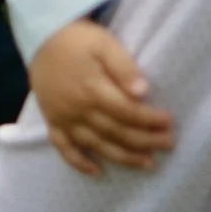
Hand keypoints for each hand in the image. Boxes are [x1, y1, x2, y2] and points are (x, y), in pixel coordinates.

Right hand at [31, 19, 174, 175]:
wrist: (41, 38)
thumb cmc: (77, 39)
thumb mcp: (104, 43)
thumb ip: (123, 67)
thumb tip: (143, 92)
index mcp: (92, 89)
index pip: (127, 112)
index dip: (149, 120)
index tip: (169, 122)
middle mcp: (78, 110)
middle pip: (116, 132)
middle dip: (145, 141)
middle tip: (168, 144)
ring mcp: (64, 119)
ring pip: (96, 145)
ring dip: (123, 157)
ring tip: (147, 163)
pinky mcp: (53, 122)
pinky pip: (64, 148)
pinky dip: (79, 163)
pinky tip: (97, 172)